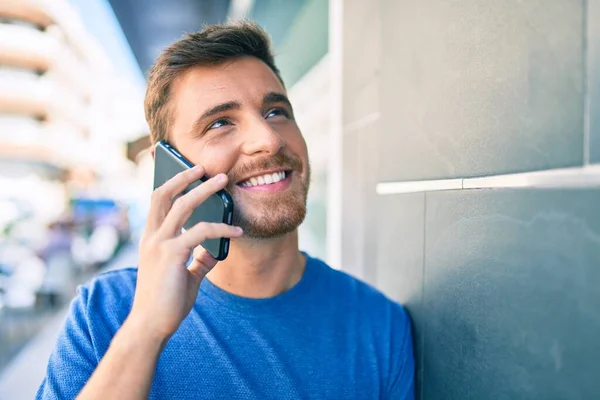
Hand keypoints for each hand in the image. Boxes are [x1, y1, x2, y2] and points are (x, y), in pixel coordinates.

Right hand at [129, 165, 241, 339]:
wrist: (151, 326)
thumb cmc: (166, 302)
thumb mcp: (184, 276)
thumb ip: (198, 260)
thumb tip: (215, 251)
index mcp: (151, 239)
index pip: (158, 201)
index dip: (172, 183)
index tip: (189, 171)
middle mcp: (151, 237)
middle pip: (163, 194)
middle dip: (184, 176)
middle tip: (205, 167)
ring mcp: (159, 244)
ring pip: (182, 205)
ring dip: (204, 190)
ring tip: (224, 182)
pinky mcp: (171, 254)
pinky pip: (201, 232)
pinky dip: (221, 228)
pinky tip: (237, 232)